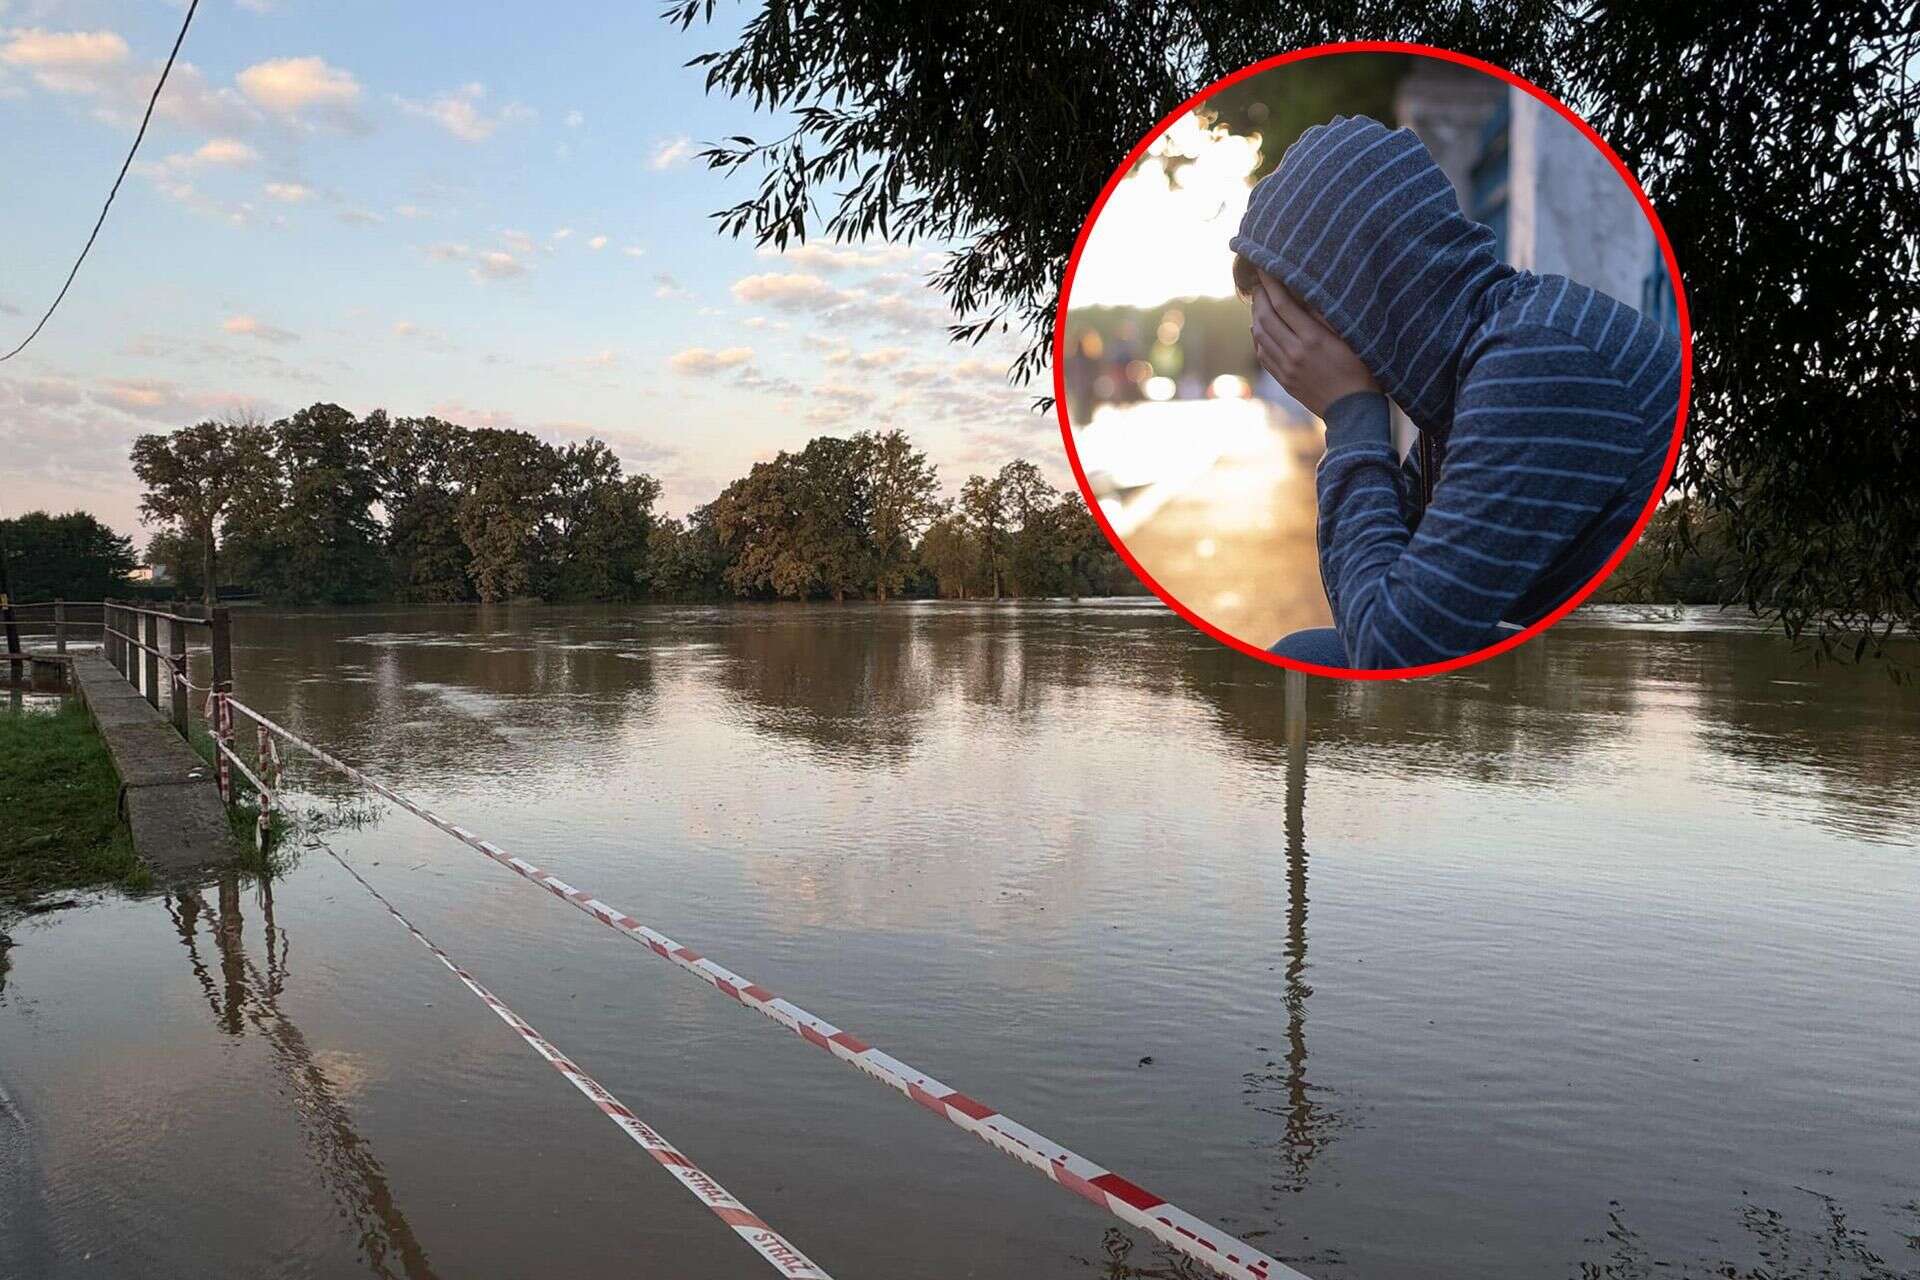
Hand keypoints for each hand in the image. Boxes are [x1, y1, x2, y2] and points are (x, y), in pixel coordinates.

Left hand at [1249, 270, 1379, 419]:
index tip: (1264, 268)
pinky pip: (1262, 354)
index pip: (1283, 304)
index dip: (1271, 284)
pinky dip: (1257, 337)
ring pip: (1260, 336)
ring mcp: (1286, 368)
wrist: (1353, 409)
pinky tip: (1259, 327)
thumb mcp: (1351, 337)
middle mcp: (1295, 352)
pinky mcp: (1283, 379)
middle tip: (1259, 282)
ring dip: (1256, 315)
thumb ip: (1326, 317)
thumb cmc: (1360, 369)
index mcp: (1313, 339)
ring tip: (1259, 301)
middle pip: (1266, 317)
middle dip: (1260, 296)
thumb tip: (1304, 295)